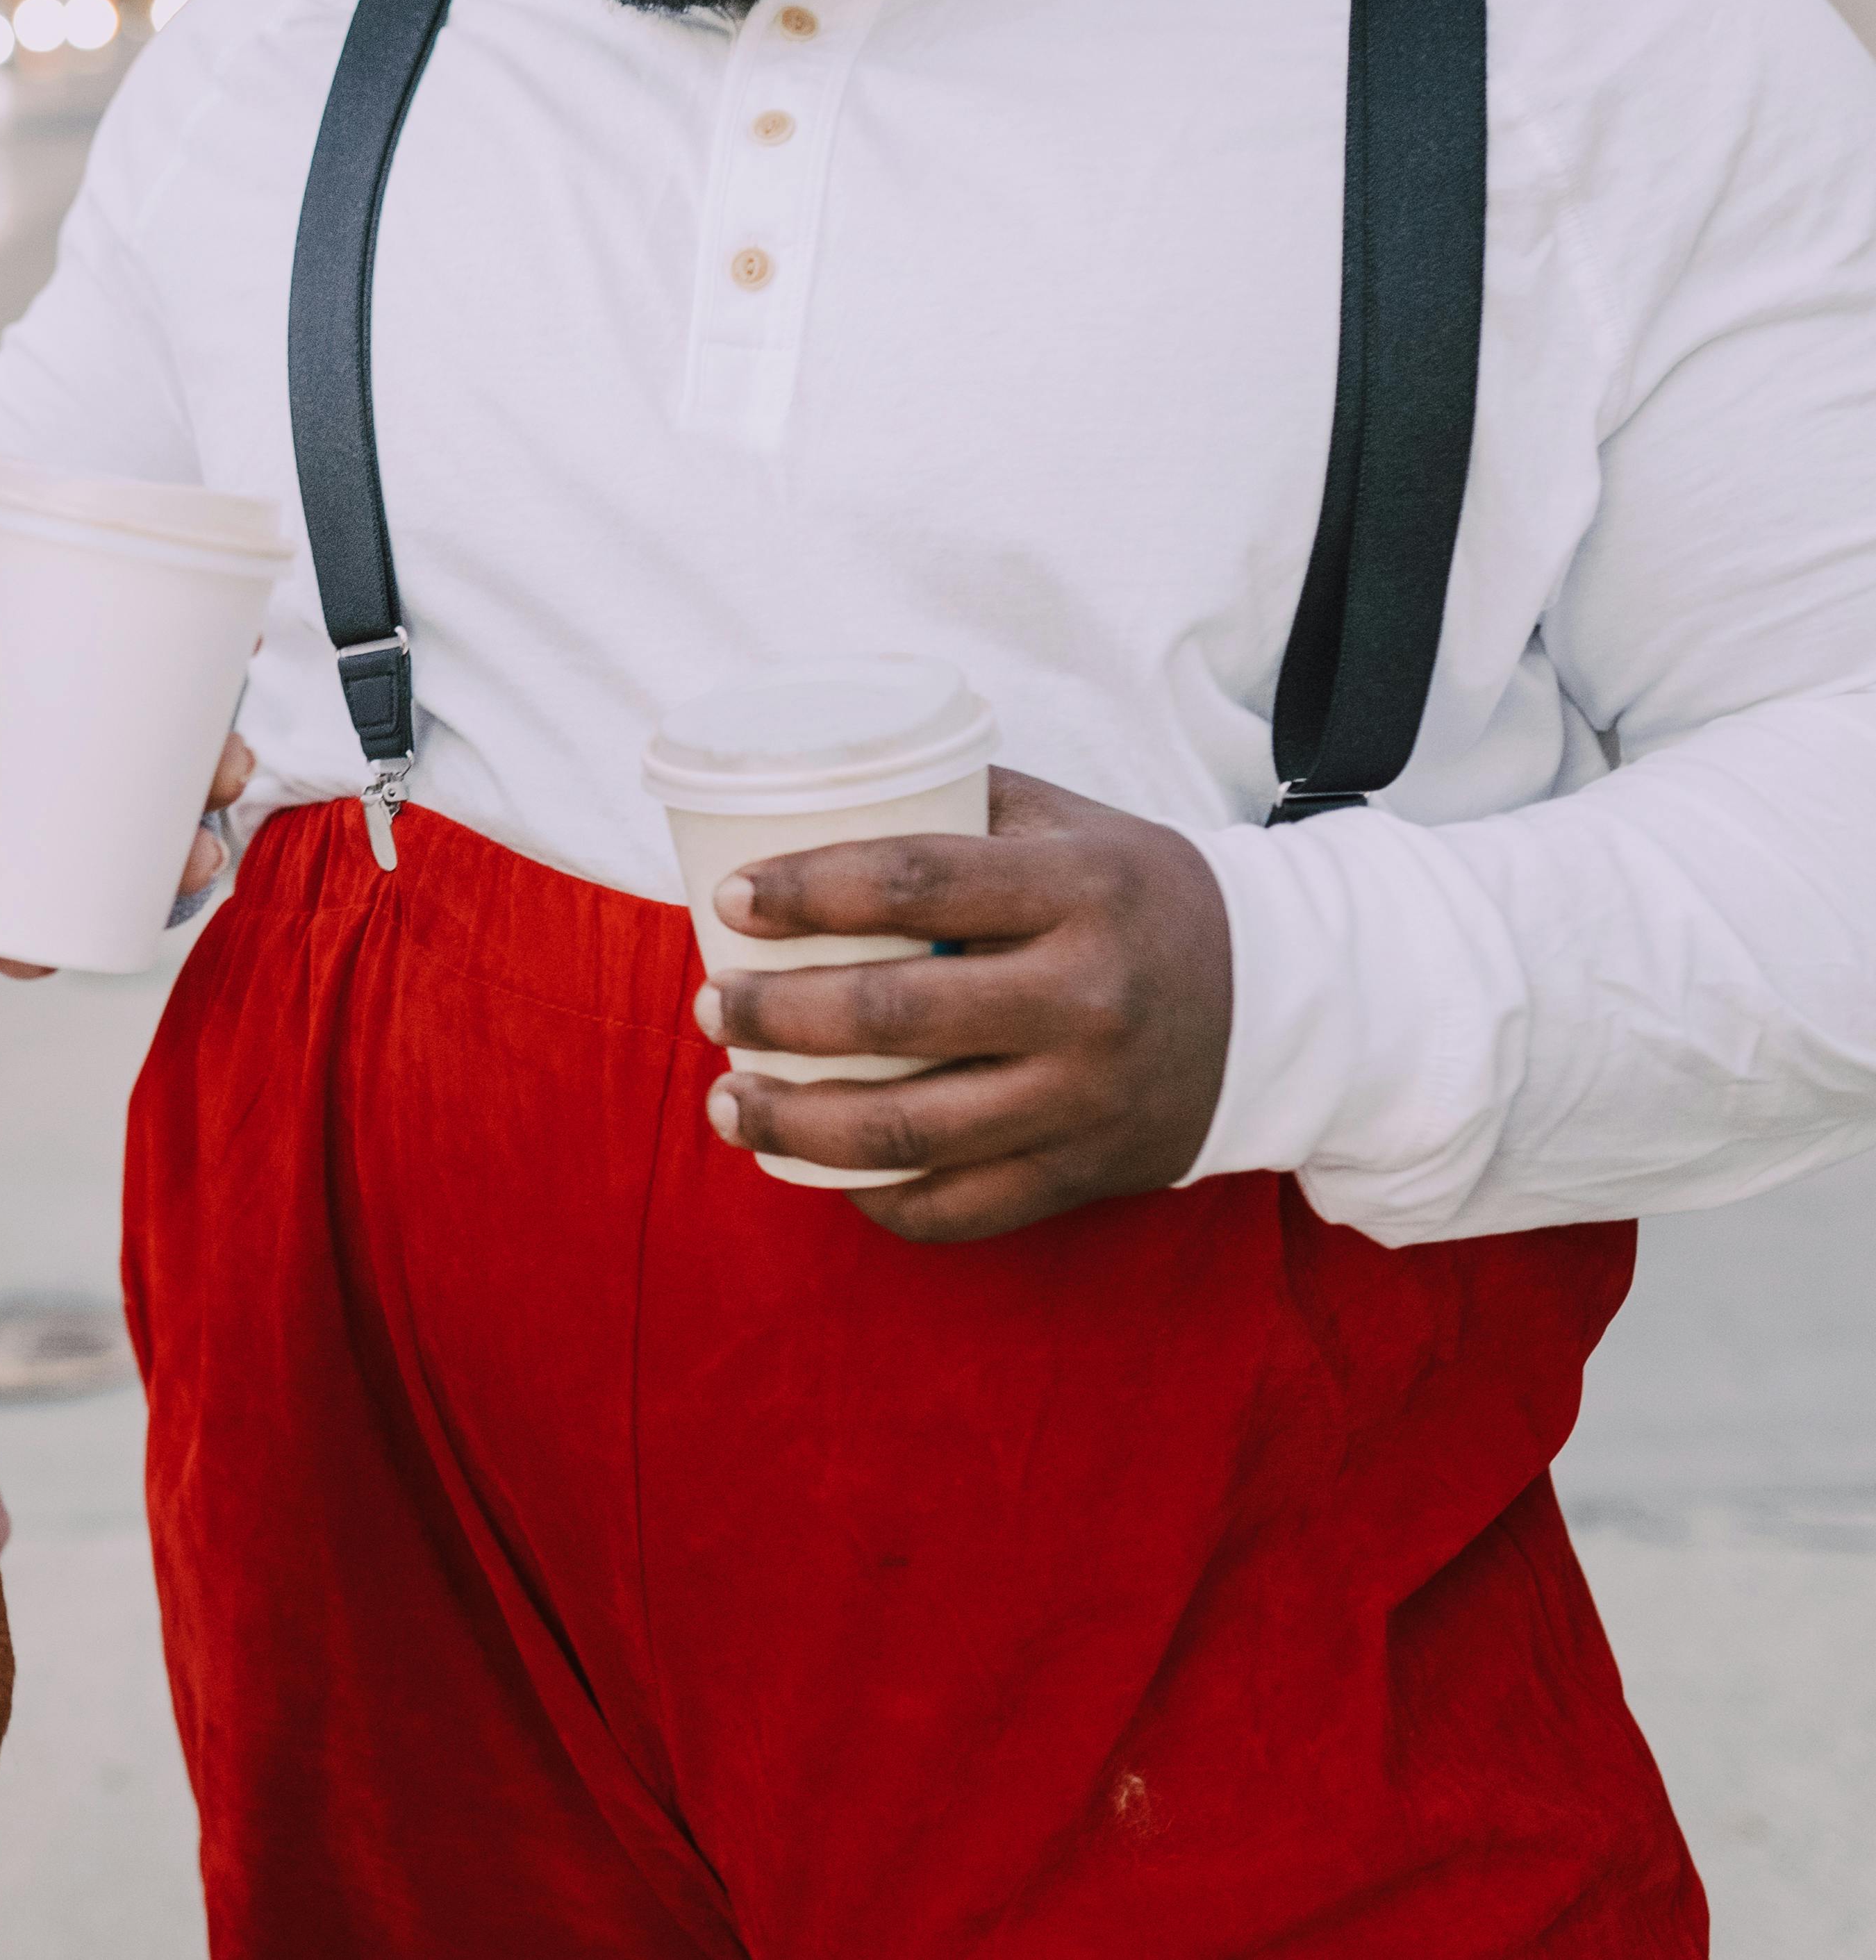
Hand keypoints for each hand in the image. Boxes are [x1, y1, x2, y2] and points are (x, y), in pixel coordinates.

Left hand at [0, 609, 253, 955]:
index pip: (95, 670)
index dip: (171, 670)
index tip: (229, 664)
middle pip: (121, 766)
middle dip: (193, 771)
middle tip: (226, 768)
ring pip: (89, 850)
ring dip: (154, 861)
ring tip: (193, 859)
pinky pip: (6, 927)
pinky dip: (41, 941)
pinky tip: (76, 942)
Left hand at [694, 768, 1230, 1242]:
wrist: (1281, 1002)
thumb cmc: (1135, 898)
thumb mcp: (1070, 826)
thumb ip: (958, 804)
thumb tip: (815, 783)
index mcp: (1078, 890)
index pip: (913, 881)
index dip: (805, 890)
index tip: (729, 899)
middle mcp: (1086, 999)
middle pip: (891, 1016)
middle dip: (772, 1015)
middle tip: (709, 1005)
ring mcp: (1085, 1097)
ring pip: (908, 1131)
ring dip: (792, 1122)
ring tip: (727, 1099)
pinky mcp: (1087, 1172)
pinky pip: (960, 1207)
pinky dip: (875, 1198)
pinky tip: (817, 1169)